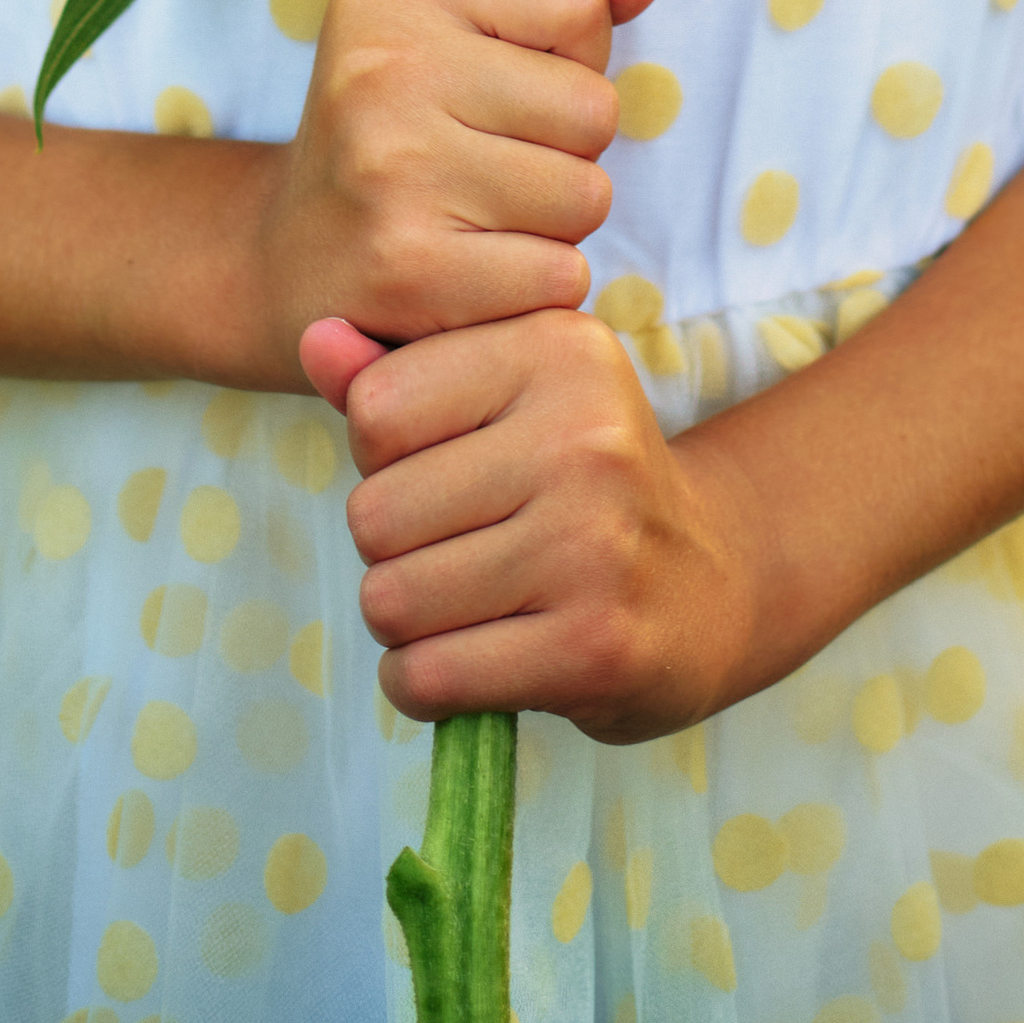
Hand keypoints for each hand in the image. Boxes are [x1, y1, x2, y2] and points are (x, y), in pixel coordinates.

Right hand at [255, 0, 661, 373]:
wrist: (284, 257)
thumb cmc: (394, 126)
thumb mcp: (451, 26)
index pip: (579, 4)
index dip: (569, 56)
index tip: (499, 83)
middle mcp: (385, 68)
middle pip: (595, 109)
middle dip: (568, 148)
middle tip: (490, 163)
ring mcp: (392, 170)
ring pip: (587, 197)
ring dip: (556, 222)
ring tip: (481, 216)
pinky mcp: (409, 270)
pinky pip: (560, 277)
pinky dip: (533, 287)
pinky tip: (471, 272)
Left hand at [336, 309, 755, 742]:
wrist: (709, 585)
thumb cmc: (574, 480)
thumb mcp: (502, 397)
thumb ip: (397, 370)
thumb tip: (314, 338)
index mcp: (557, 348)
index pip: (376, 409)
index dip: (382, 458)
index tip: (443, 468)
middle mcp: (583, 436)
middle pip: (373, 515)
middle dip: (390, 550)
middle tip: (458, 549)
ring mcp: (593, 544)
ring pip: (391, 600)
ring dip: (405, 623)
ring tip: (465, 605)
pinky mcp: (594, 647)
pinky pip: (430, 677)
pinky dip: (423, 685)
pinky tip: (471, 664)